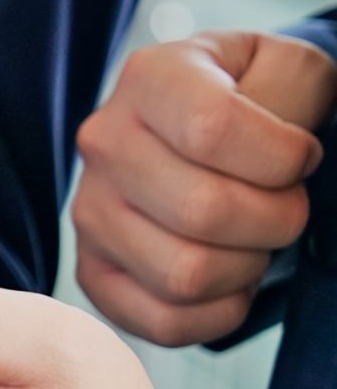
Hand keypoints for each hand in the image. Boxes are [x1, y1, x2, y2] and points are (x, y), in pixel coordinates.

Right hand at [73, 31, 336, 345]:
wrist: (206, 133)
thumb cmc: (254, 102)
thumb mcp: (285, 67)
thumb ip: (295, 88)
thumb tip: (285, 152)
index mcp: (150, 79)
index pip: (211, 129)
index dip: (282, 158)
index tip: (300, 157)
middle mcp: (104, 143)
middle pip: (201, 211)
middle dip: (276, 219)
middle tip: (286, 206)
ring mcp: (88, 213)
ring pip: (183, 274)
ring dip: (246, 267)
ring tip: (252, 240)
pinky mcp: (92, 273)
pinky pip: (162, 322)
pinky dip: (217, 313)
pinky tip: (229, 278)